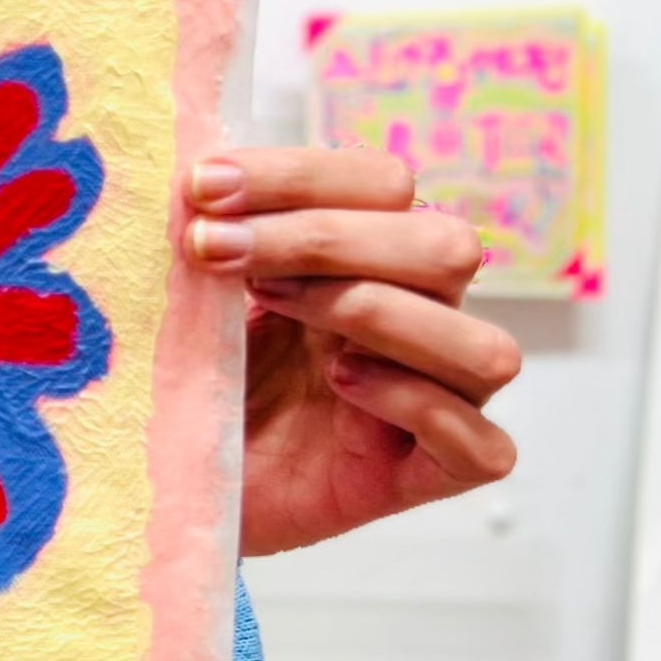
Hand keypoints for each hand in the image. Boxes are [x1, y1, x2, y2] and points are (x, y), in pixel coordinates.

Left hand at [185, 148, 520, 557]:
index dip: (299, 175)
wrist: (176, 484)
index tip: (201, 187)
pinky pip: (481, 445)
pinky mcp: (429, 477)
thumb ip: (214, 239)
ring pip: (484, 345)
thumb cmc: (196, 380)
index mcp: (370, 259)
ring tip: (276, 309)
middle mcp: (419, 320)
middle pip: (446, 247)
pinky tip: (339, 382)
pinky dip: (415, 404)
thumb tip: (191, 177)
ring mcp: (435, 401)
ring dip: (376, 311)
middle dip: (322, 237)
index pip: (385, 185)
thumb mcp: (197, 298)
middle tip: (214, 250)